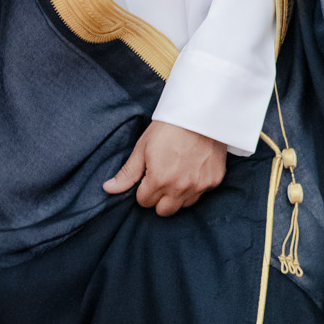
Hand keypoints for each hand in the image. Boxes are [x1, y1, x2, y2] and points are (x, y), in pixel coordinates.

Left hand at [104, 122, 226, 215]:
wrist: (200, 113)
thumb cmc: (168, 127)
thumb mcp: (142, 148)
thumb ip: (128, 173)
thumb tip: (109, 189)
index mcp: (159, 180)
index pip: (144, 202)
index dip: (143, 190)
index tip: (148, 176)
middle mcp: (180, 187)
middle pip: (164, 211)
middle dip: (159, 199)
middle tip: (161, 179)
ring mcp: (199, 185)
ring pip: (183, 204)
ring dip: (178, 195)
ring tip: (178, 173)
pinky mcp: (214, 180)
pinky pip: (201, 193)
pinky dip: (195, 185)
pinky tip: (193, 168)